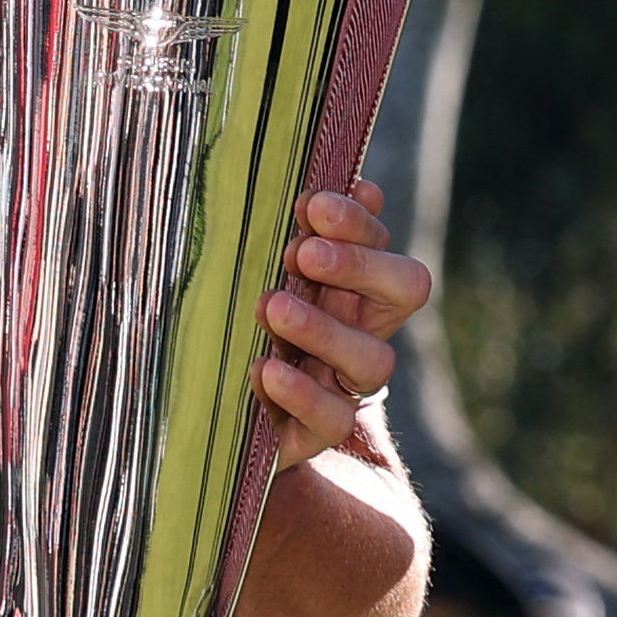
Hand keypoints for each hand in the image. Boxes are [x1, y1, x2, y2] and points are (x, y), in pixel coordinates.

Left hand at [256, 180, 429, 469]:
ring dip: (324, 328)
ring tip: (273, 307)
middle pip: (405, 291)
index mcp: (357, 289)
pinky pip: (332, 418)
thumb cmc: (236, 327)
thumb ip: (296, 236)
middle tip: (302, 252)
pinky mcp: (316, 433)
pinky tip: (264, 369)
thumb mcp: (257, 279)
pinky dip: (301, 392)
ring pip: (374, 361)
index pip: (386, 247)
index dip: (360, 226)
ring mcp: (346, 386)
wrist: (211, 419)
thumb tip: (345, 183)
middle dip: (358, 264)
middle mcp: (363, 332)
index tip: (312, 205)